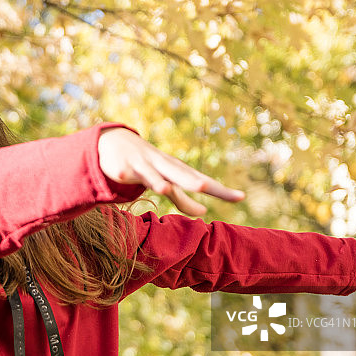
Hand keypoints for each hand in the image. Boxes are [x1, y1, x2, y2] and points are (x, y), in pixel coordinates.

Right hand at [98, 127, 244, 214]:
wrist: (114, 143)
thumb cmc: (147, 165)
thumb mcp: (166, 181)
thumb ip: (182, 198)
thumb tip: (203, 212)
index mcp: (176, 169)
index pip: (202, 180)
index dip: (220, 190)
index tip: (241, 198)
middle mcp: (163, 165)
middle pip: (180, 174)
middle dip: (191, 181)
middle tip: (205, 187)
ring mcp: (142, 165)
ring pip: (151, 173)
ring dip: (157, 180)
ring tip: (164, 188)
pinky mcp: (122, 167)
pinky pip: (123, 173)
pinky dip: (124, 174)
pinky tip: (120, 175)